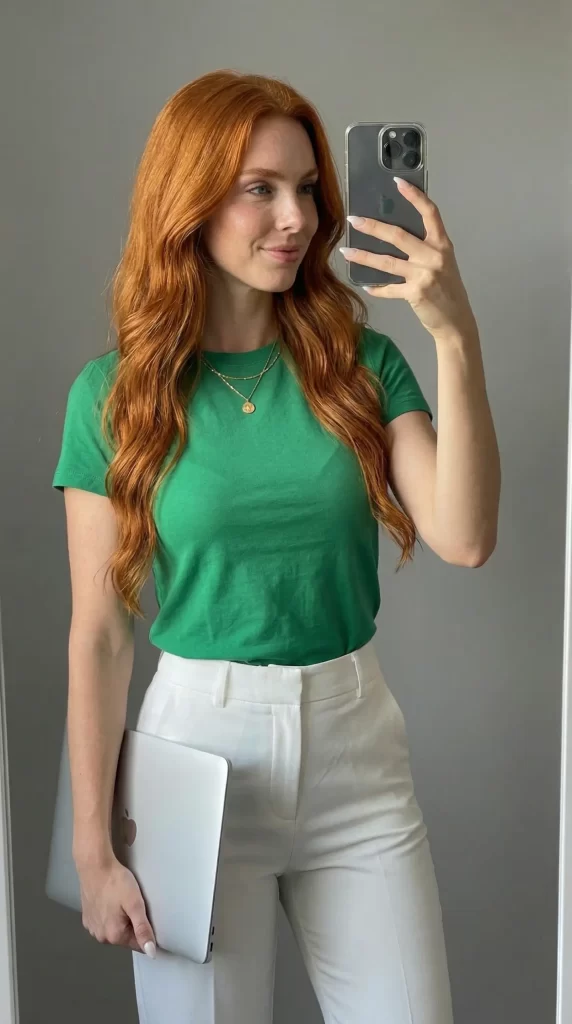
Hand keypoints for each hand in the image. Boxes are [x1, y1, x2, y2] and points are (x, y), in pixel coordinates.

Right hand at [76, 855, 156, 956]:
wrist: (94, 866)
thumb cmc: (117, 883)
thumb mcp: (135, 904)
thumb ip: (143, 929)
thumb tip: (151, 953)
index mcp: (114, 936)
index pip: (138, 944)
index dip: (146, 931)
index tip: (147, 915)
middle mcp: (101, 937)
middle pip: (126, 937)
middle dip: (132, 924)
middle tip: (134, 904)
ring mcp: (91, 928)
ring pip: (114, 929)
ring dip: (121, 920)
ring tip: (123, 901)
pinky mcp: (86, 918)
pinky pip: (104, 922)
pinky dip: (109, 915)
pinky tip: (111, 901)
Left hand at [340, 177, 478, 339]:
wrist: (456, 321)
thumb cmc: (447, 289)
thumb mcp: (442, 263)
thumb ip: (424, 248)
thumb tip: (394, 235)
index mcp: (442, 244)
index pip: (430, 213)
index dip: (414, 196)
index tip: (397, 182)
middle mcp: (434, 256)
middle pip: (398, 236)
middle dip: (373, 227)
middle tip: (353, 220)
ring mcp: (424, 275)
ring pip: (387, 262)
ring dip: (363, 257)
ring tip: (346, 251)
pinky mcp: (415, 293)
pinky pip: (389, 288)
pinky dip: (376, 287)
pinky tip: (364, 284)